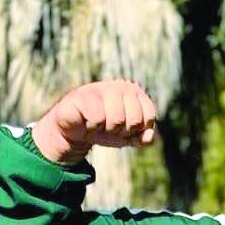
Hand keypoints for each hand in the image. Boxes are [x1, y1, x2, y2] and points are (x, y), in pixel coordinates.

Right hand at [32, 78, 158, 163]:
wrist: (75, 131)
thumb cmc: (103, 129)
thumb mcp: (126, 137)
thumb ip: (142, 137)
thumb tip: (150, 136)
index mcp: (135, 93)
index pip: (149, 116)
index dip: (137, 129)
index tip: (125, 128)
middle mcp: (121, 86)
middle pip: (134, 119)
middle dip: (122, 131)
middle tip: (109, 127)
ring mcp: (102, 88)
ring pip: (117, 119)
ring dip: (106, 130)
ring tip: (97, 124)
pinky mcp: (84, 95)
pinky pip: (98, 118)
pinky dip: (92, 126)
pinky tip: (86, 120)